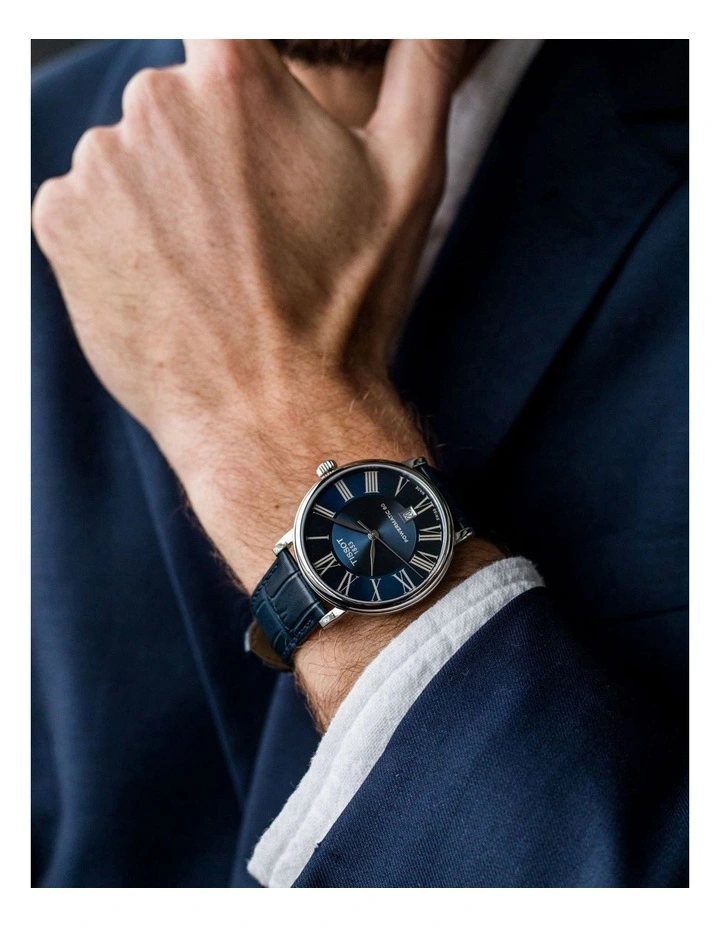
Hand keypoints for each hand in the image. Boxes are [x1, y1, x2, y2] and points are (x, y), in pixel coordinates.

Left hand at [31, 39, 467, 590]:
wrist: (272, 414)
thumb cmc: (344, 302)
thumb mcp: (409, 177)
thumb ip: (421, 67)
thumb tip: (433, 14)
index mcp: (235, 76)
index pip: (225, 51)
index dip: (247, 110)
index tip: (260, 163)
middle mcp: (152, 101)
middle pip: (174, 106)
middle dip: (207, 155)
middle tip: (250, 234)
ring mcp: (96, 166)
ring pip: (128, 159)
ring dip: (161, 199)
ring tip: (209, 269)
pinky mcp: (57, 224)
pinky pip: (83, 207)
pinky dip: (116, 237)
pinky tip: (165, 284)